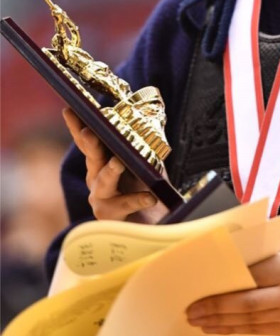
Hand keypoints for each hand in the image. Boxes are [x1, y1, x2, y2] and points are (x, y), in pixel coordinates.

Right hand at [63, 108, 166, 222]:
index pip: (88, 142)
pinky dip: (138, 199)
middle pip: (92, 159)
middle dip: (90, 145)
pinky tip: (151, 197)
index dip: (78, 126)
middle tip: (91, 133)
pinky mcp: (111, 217)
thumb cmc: (148, 191)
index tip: (69, 110)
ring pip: (103, 183)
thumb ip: (143, 149)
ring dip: (110, 171)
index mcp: (100, 164)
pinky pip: (125, 205)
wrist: (153, 226)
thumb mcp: (147, 166)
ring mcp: (101, 199)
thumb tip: (149, 121)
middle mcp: (96, 180)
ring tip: (118, 162)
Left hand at [185, 235, 279, 335]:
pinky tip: (221, 327)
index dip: (221, 287)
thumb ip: (258, 249)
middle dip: (215, 309)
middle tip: (191, 311)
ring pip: (250, 322)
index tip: (198, 290)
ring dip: (221, 323)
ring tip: (200, 322)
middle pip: (246, 304)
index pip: (248, 278)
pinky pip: (260, 330)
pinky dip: (237, 329)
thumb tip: (223, 254)